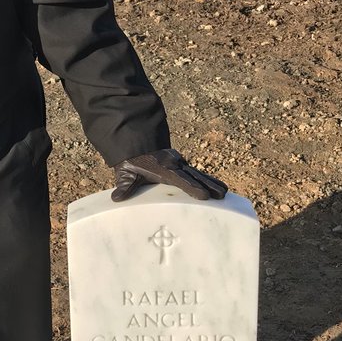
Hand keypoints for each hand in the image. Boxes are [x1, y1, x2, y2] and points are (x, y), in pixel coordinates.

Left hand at [111, 149, 227, 202]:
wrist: (135, 142)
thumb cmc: (131, 161)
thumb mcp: (125, 172)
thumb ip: (125, 185)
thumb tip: (117, 198)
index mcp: (163, 168)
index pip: (180, 179)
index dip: (192, 188)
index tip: (205, 196)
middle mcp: (174, 164)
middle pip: (194, 176)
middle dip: (209, 185)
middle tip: (222, 195)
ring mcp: (179, 162)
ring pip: (198, 173)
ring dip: (212, 182)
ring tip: (225, 192)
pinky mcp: (181, 164)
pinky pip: (196, 172)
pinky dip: (207, 179)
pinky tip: (217, 186)